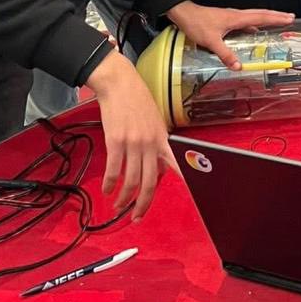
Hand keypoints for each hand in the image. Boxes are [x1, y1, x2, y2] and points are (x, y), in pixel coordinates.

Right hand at [87, 50, 176, 220]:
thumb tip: (156, 166)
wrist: (119, 84)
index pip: (177, 162)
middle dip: (142, 204)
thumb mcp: (155, 121)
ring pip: (131, 180)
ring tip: (118, 207)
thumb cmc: (138, 101)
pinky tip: (107, 190)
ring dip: (123, 199)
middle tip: (136, 217)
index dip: (185, 178)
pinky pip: (113, 170)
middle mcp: (150, 143)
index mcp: (163, 138)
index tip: (194, 193)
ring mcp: (133, 143)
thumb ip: (157, 143)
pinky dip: (110, 184)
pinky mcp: (116, 141)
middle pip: (149, 182)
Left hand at [166, 0, 294, 69]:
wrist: (185, 14)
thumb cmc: (197, 23)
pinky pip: (246, 21)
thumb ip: (225, 54)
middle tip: (290, 17)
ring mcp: (232, 16)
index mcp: (236, 18)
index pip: (261, 17)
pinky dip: (255, 23)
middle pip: (261, 14)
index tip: (289, 18)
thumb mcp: (211, 41)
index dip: (276, 18)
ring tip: (277, 22)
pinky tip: (255, 30)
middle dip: (276, 15)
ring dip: (267, 18)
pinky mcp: (227, 19)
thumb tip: (238, 65)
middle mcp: (236, 15)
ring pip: (254, 16)